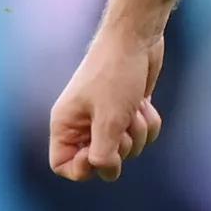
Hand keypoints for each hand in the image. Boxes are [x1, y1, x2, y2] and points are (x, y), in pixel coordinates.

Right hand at [47, 0, 179, 180]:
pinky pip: (142, 135)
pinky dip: (147, 122)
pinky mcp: (127, 111)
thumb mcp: (109, 120)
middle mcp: (82, 123)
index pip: (62, 166)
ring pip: (126, 150)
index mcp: (66, 124)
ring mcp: (106, 118)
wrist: (136, 38)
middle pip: (100, 162)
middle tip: (122, 124)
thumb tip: (106, 173)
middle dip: (119, 148)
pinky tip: (144, 103)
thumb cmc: (116, 74)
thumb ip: (104, 154)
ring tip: (133, 108)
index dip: (81, 169)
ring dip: (137, 132)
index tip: (98, 156)